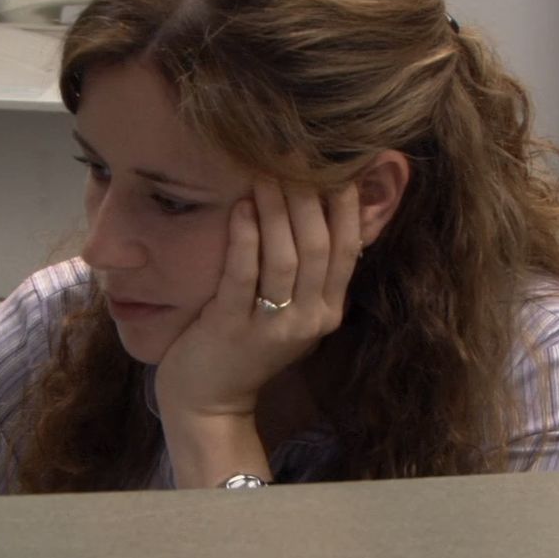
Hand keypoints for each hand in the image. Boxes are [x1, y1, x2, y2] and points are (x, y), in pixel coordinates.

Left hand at [154, 179, 361, 418]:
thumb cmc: (249, 345)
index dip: (345, 205)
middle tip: (294, 157)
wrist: (210, 399)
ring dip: (276, 211)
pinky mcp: (232, 327)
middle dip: (309, 197)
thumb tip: (322, 213)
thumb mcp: (292, 314)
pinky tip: (241, 208)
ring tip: (265, 174)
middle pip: (319, 247)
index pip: (347, 249)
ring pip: (285, 257)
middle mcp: (309, 320)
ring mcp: (272, 326)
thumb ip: (310, 275)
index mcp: (327, 311)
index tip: (336, 165)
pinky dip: (244, 237)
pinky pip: (243, 274)